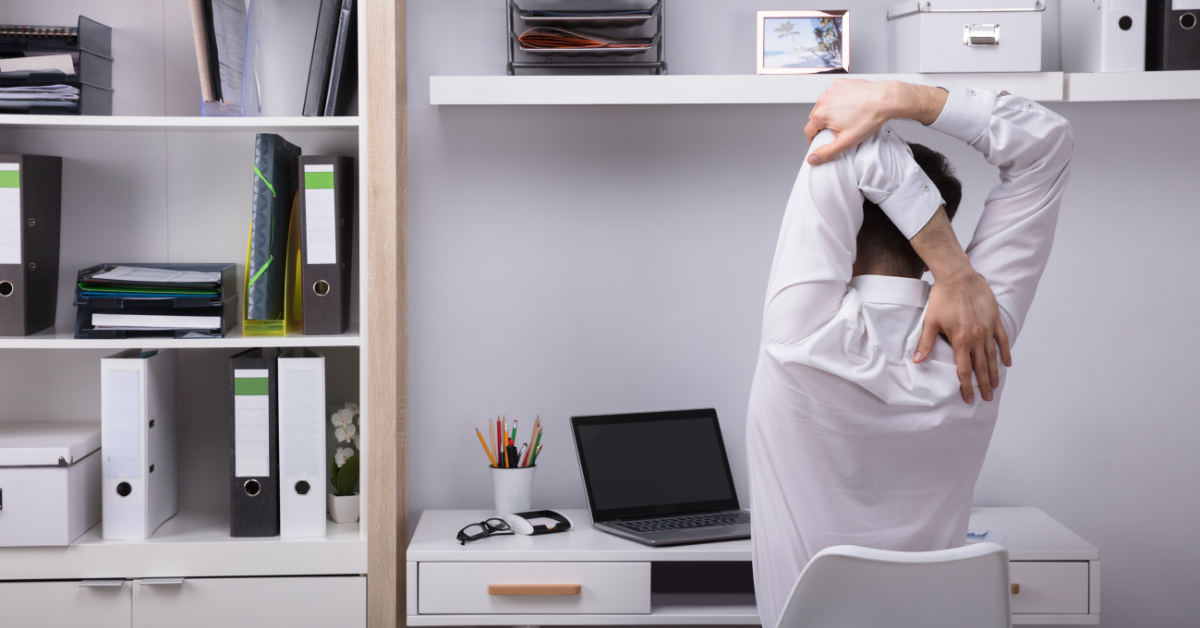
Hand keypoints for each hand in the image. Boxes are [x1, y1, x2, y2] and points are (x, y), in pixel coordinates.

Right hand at [804, 80, 948, 164]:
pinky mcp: (840, 83)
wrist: (884, 99)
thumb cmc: (869, 117)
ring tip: (846, 118)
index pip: (808, 131)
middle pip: (815, 118)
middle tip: (837, 131)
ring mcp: (832, 90)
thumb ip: (826, 152)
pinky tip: (850, 106)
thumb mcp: (846, 141)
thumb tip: (813, 159)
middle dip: (823, 126)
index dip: (814, 140)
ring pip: (824, 105)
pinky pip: (833, 94)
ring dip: (830, 112)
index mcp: (821, 114)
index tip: (821, 143)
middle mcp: (823, 100)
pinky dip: (838, 101)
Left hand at [915, 270, 1012, 403]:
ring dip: (994, 372)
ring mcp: (987, 329)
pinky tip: (1007, 363)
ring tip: (995, 386)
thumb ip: (926, 343)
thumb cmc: (942, 298)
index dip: (966, 386)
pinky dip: (1005, 352)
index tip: (968, 399)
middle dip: (983, 385)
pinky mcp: (994, 320)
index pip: (964, 370)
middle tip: (987, 398)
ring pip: (993, 356)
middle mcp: (976, 338)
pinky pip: (1002, 339)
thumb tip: (917, 361)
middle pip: (981, 367)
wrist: (958, 277)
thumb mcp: (930, 322)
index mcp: (960, 341)